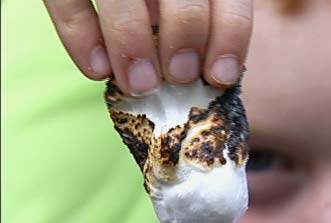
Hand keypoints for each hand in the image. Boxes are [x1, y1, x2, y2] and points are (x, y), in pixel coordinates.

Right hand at [43, 0, 252, 94]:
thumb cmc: (163, 5)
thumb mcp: (191, 4)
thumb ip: (201, 23)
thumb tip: (208, 74)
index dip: (229, 36)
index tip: (219, 77)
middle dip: (183, 37)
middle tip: (180, 77)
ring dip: (132, 42)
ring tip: (140, 85)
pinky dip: (80, 34)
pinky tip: (98, 70)